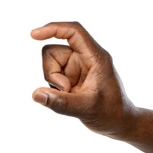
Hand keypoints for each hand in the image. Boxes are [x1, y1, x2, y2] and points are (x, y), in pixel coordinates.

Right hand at [31, 22, 135, 137]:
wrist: (119, 123)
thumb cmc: (110, 113)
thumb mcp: (86, 108)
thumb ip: (61, 102)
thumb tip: (36, 94)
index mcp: (96, 58)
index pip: (74, 32)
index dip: (54, 28)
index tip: (34, 35)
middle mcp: (87, 59)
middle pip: (54, 51)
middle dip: (52, 72)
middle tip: (67, 90)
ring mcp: (79, 68)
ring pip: (51, 65)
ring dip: (54, 81)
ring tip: (71, 96)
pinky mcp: (74, 77)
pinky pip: (54, 76)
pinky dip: (56, 88)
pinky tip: (70, 97)